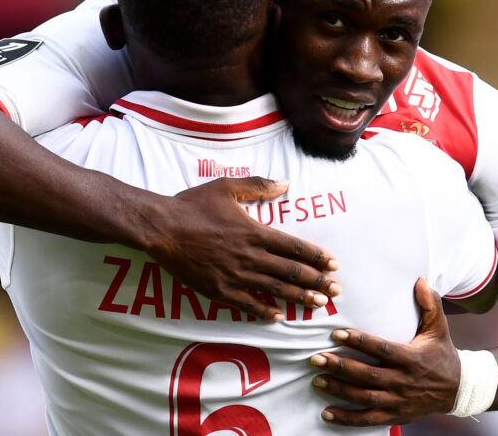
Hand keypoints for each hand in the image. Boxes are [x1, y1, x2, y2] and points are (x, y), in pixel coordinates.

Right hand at [143, 177, 340, 322]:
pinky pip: (247, 304)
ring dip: (299, 298)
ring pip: (275, 290)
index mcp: (255, 232)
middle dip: (317, 282)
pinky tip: (279, 316)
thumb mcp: (227, 186)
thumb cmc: (193, 205)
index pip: (295, 247)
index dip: (316, 257)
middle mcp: (250, 256)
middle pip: (291, 272)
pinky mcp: (219, 290)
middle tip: (336, 291)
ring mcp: (235, 275)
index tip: (333, 265)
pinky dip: (265, 311)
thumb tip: (286, 182)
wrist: (162, 227)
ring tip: (318, 305)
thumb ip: (259, 185)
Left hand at [309, 278, 459, 425]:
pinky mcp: (395, 416)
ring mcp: (399, 401)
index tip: (338, 333)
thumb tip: (419, 280)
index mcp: (412, 358)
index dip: (360, 342)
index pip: (382, 350)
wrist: (458, 390)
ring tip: (318, 379)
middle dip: (341, 367)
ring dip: (339, 390)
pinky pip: (368, 419)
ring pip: (365, 397)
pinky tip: (326, 413)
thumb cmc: (442, 355)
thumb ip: (430, 304)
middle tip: (317, 358)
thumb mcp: (439, 328)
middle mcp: (404, 381)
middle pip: (368, 375)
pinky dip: (347, 418)